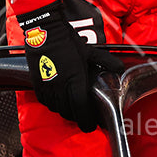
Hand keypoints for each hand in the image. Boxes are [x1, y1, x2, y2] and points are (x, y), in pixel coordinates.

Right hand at [18, 0, 123, 131]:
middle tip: (85, 116)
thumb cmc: (68, 41)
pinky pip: (46, 103)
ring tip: (73, 108)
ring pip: (57, 109)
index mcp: (75, 80)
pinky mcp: (37, 85)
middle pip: (69, 112)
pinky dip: (54, 105)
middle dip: (78, 117)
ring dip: (66, 112)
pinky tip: (59, 100)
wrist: (44, 31)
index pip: (81, 108)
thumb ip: (106, 61)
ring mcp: (47, 87)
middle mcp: (60, 87)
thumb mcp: (90, 51)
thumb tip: (120, 68)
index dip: (87, 121)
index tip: (92, 126)